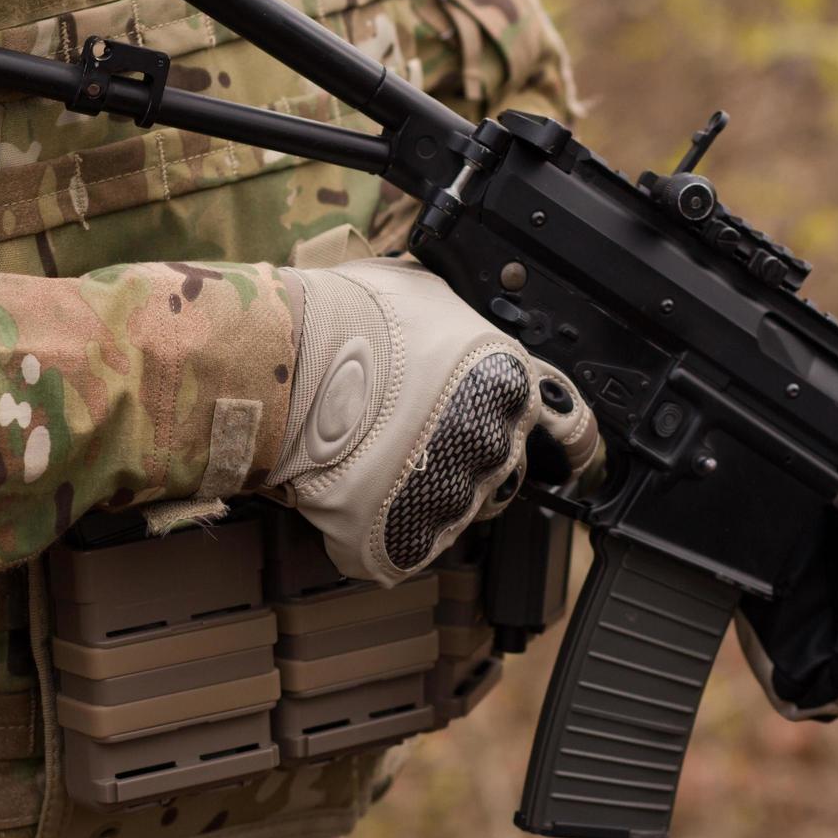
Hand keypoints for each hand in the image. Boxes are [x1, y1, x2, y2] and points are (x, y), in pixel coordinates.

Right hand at [267, 257, 597, 586]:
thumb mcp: (425, 293)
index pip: (549, 419)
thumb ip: (460, 326)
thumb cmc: (347, 317)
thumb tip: (459, 328)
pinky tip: (350, 489)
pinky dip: (380, 527)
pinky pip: (403, 544)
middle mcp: (494, 443)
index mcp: (510, 382)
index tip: (514, 433)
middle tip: (410, 431)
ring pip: (450, 507)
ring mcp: (453, 497)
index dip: (523, 424)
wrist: (288, 365)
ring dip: (419, 490)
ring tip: (368, 453)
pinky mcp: (405, 541)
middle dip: (460, 454)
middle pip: (496, 465)